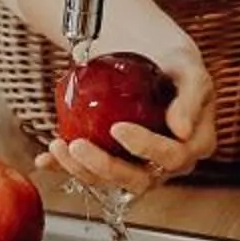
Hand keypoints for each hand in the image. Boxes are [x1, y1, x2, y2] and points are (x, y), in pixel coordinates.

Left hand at [40, 32, 216, 198]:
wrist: (151, 59)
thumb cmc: (174, 64)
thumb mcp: (190, 71)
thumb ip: (191, 97)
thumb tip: (182, 129)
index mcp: (194, 144)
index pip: (173, 157)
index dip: (146, 147)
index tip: (118, 128)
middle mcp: (168, 163)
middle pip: (138, 179)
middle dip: (105, 166)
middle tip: (79, 146)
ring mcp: (139, 165)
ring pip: (111, 181)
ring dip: (80, 170)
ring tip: (59, 147)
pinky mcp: (112, 161)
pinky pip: (88, 171)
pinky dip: (63, 168)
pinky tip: (45, 161)